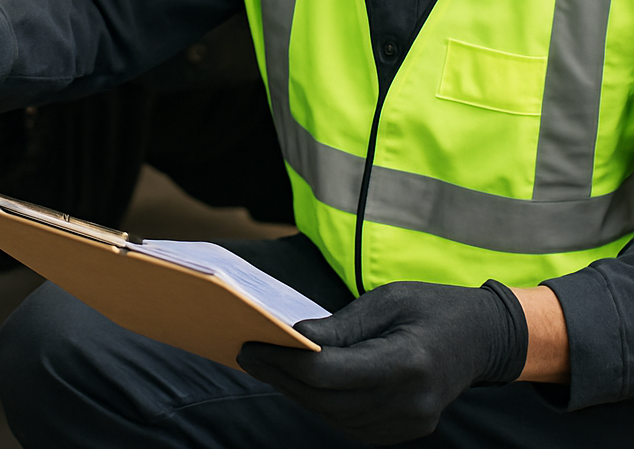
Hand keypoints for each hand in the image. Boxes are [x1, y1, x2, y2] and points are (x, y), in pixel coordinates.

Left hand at [238, 279, 527, 444]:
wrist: (482, 337)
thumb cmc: (432, 306)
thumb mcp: (387, 298)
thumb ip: (342, 323)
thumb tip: (296, 336)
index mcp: (407, 363)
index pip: (331, 373)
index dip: (285, 362)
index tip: (251, 344)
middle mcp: (410, 403)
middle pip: (328, 400)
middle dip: (282, 377)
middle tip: (246, 354)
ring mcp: (410, 424)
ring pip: (336, 418)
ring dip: (296, 393)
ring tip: (265, 366)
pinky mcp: (405, 430)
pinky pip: (351, 423)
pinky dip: (320, 403)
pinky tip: (298, 381)